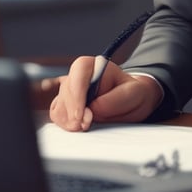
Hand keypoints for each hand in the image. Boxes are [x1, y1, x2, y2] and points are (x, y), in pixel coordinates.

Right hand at [46, 57, 161, 131]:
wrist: (131, 102)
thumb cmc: (132, 93)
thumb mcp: (134, 93)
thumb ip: (117, 99)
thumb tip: (94, 108)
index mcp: (95, 65)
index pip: (79, 73)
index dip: (77, 94)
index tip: (81, 114)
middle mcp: (79, 76)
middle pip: (66, 91)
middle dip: (73, 111)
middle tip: (85, 125)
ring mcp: (70, 91)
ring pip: (59, 105)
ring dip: (69, 120)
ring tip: (85, 126)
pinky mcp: (66, 106)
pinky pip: (58, 115)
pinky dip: (65, 124)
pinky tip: (79, 126)